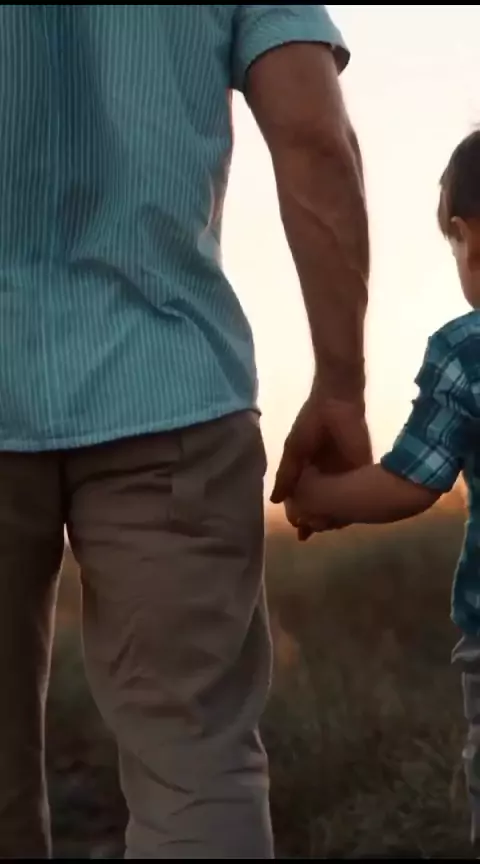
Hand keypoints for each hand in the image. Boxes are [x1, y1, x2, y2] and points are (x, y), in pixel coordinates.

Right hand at [271, 383, 371, 536]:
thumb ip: (286, 476)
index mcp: (311, 470)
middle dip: (315, 520)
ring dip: (330, 517)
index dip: (300, 514)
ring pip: (339, 504)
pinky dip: (347, 506)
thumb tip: (274, 500)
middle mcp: (328, 476)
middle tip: (306, 532)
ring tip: (318, 527)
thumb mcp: (293, 452)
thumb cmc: (312, 422)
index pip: (305, 499)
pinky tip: (338, 517)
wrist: (336, 403)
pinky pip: (355, 494)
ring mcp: (345, 475)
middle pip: (322, 505)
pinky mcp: (360, 470)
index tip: (296, 527)